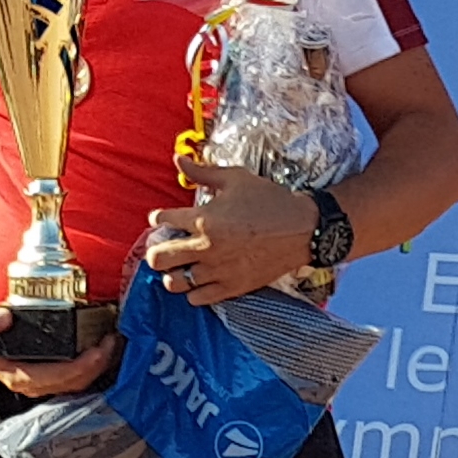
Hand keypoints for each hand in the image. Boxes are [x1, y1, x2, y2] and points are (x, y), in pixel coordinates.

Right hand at [0, 301, 117, 397]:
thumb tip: (3, 317)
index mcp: (18, 375)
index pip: (56, 378)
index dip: (80, 367)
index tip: (98, 350)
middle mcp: (35, 384)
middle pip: (74, 382)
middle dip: (98, 365)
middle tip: (113, 341)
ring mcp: (46, 381)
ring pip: (80, 381)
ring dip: (102, 365)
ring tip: (115, 342)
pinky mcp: (55, 373)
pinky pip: (80, 374)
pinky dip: (96, 362)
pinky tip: (108, 347)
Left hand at [145, 157, 316, 304]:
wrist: (302, 229)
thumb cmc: (269, 200)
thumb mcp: (235, 179)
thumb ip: (202, 172)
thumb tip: (178, 159)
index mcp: (203, 219)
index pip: (162, 221)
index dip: (159, 218)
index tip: (164, 219)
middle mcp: (205, 247)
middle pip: (158, 258)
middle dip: (155, 251)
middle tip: (164, 247)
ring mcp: (217, 271)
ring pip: (174, 283)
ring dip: (172, 274)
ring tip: (180, 266)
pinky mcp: (231, 287)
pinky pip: (198, 299)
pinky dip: (193, 292)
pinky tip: (199, 280)